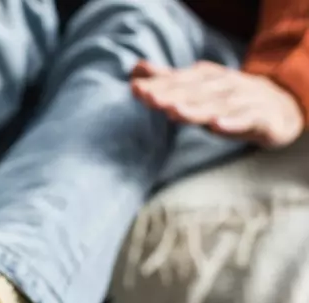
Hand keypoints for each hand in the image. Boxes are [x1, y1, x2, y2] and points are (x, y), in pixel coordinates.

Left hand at [131, 60, 304, 147]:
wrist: (276, 108)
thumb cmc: (226, 99)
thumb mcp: (196, 88)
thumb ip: (166, 80)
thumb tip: (135, 69)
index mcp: (206, 77)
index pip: (178, 81)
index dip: (157, 85)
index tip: (135, 89)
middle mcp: (223, 85)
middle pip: (194, 92)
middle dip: (170, 95)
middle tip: (148, 98)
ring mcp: (242, 100)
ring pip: (216, 105)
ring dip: (194, 108)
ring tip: (172, 111)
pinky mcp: (259, 117)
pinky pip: (245, 119)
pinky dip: (232, 122)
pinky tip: (217, 125)